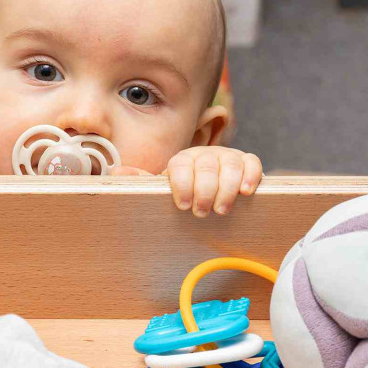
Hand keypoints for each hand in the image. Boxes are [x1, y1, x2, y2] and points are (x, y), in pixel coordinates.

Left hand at [115, 146, 262, 216]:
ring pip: (229, 164)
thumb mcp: (164, 188)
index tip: (183, 205)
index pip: (180, 165)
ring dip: (226, 188)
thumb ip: (143, 181)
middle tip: (202, 213)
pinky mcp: (247, 162)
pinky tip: (245, 192)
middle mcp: (204, 154)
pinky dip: (250, 176)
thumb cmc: (186, 192)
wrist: (212, 189)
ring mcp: (227, 156)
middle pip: (205, 166)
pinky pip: (252, 162)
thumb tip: (114, 173)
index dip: (182, 184)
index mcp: (182, 159)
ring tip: (222, 209)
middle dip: (204, 191)